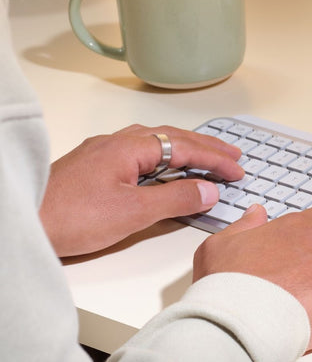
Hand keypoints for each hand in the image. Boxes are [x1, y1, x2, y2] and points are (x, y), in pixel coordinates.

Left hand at [39, 124, 243, 256]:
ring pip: (154, 143)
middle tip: (233, 157)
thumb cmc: (69, 218)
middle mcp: (116, 143)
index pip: (184, 147)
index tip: (238, 170)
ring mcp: (102, 153)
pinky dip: (163, 158)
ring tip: (206, 160)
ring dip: (184, 150)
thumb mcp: (133, 212)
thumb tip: (208, 190)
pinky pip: (139, 153)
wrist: (23, 223)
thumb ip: (175, 199)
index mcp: (129, 147)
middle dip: (206, 147)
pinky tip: (164, 170)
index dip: (215, 159)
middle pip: (171, 138)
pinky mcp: (92, 168)